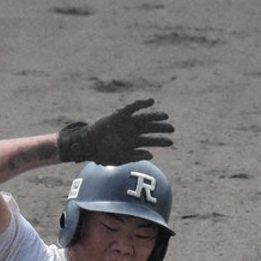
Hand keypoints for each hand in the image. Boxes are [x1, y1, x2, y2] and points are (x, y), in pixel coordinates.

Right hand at [57, 98, 174, 164]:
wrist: (88, 145)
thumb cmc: (103, 154)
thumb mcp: (120, 158)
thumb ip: (135, 157)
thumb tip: (151, 155)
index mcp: (134, 143)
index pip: (151, 141)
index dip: (161, 141)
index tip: (171, 142)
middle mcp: (132, 132)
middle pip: (150, 128)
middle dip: (161, 128)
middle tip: (172, 129)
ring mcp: (126, 122)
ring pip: (144, 118)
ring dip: (155, 116)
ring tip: (166, 116)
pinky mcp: (119, 114)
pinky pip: (132, 107)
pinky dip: (141, 104)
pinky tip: (151, 101)